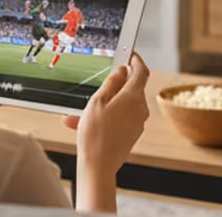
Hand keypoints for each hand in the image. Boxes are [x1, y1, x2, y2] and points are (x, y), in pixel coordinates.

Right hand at [65, 53, 150, 212]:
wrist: (98, 166)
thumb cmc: (95, 134)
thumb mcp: (97, 102)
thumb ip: (111, 83)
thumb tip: (122, 70)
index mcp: (133, 97)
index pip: (141, 71)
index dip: (136, 60)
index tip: (130, 54)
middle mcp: (140, 109)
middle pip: (131, 88)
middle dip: (114, 85)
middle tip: (98, 84)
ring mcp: (138, 123)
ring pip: (123, 105)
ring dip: (106, 103)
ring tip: (79, 113)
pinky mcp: (132, 134)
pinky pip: (121, 118)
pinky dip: (106, 116)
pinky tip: (84, 123)